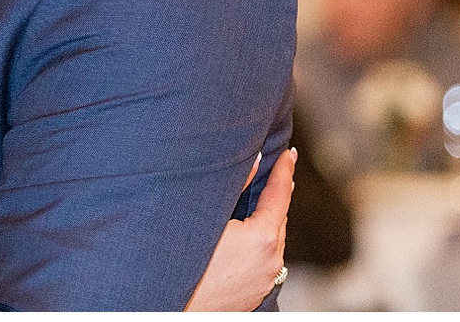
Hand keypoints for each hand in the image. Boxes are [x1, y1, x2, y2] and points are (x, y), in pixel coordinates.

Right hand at [185, 148, 295, 311]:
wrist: (170, 308)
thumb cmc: (183, 263)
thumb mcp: (207, 216)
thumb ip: (234, 186)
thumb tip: (254, 160)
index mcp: (263, 239)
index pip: (280, 195)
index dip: (283, 170)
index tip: (289, 154)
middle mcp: (271, 261)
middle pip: (279, 218)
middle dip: (277, 193)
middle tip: (276, 170)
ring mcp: (265, 280)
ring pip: (274, 240)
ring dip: (270, 218)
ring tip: (263, 199)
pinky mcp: (257, 293)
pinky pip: (266, 258)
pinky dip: (263, 240)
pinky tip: (251, 233)